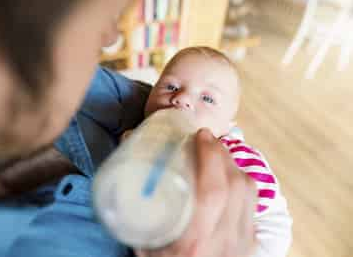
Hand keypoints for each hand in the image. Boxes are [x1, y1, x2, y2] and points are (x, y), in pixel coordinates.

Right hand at [136, 128, 257, 256]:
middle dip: (222, 154)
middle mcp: (227, 240)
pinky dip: (241, 182)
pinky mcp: (252, 243)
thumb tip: (128, 172)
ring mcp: (244, 242)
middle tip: (206, 139)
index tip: (201, 135)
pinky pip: (253, 203)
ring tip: (216, 154)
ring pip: (249, 192)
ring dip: (233, 165)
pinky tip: (227, 177)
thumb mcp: (145, 250)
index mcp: (196, 241)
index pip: (213, 191)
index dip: (210, 157)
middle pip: (236, 185)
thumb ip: (138, 216)